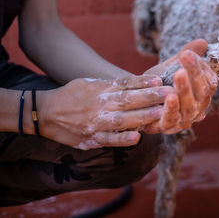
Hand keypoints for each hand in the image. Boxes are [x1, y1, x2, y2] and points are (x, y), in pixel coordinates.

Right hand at [38, 75, 173, 149]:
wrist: (45, 113)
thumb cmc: (73, 95)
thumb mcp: (90, 84)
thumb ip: (112, 85)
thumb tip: (137, 83)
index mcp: (101, 90)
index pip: (126, 85)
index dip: (143, 83)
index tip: (161, 81)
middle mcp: (100, 105)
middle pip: (128, 101)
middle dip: (150, 98)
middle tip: (170, 94)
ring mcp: (95, 123)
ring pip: (122, 120)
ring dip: (142, 117)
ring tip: (160, 114)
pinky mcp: (91, 138)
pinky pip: (109, 140)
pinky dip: (122, 139)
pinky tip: (136, 138)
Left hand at [143, 39, 218, 133]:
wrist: (138, 105)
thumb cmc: (159, 85)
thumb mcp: (170, 68)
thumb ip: (186, 56)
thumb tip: (203, 42)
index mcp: (203, 92)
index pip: (209, 80)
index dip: (200, 67)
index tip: (187, 53)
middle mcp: (199, 107)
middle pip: (202, 92)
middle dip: (194, 73)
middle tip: (186, 56)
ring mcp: (186, 119)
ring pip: (190, 106)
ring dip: (185, 89)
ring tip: (178, 74)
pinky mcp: (170, 127)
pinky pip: (173, 118)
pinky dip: (172, 108)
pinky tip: (170, 96)